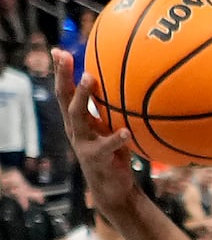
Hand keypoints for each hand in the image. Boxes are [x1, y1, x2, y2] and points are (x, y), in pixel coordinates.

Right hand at [51, 50, 138, 214]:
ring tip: (91, 78)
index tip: (57, 50)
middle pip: (64, 98)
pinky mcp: (96, 159)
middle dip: (63, 75)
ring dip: (83, 96)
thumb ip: (111, 110)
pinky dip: (116, 138)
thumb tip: (125, 86)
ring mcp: (83, 143)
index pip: (65, 92)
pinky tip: (126, 132)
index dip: (60, 72)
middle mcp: (75, 129)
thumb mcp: (110, 128)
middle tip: (65, 56)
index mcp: (77, 120)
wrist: (113, 188)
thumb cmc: (114, 153)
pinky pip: (106, 146)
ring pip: (78, 116)